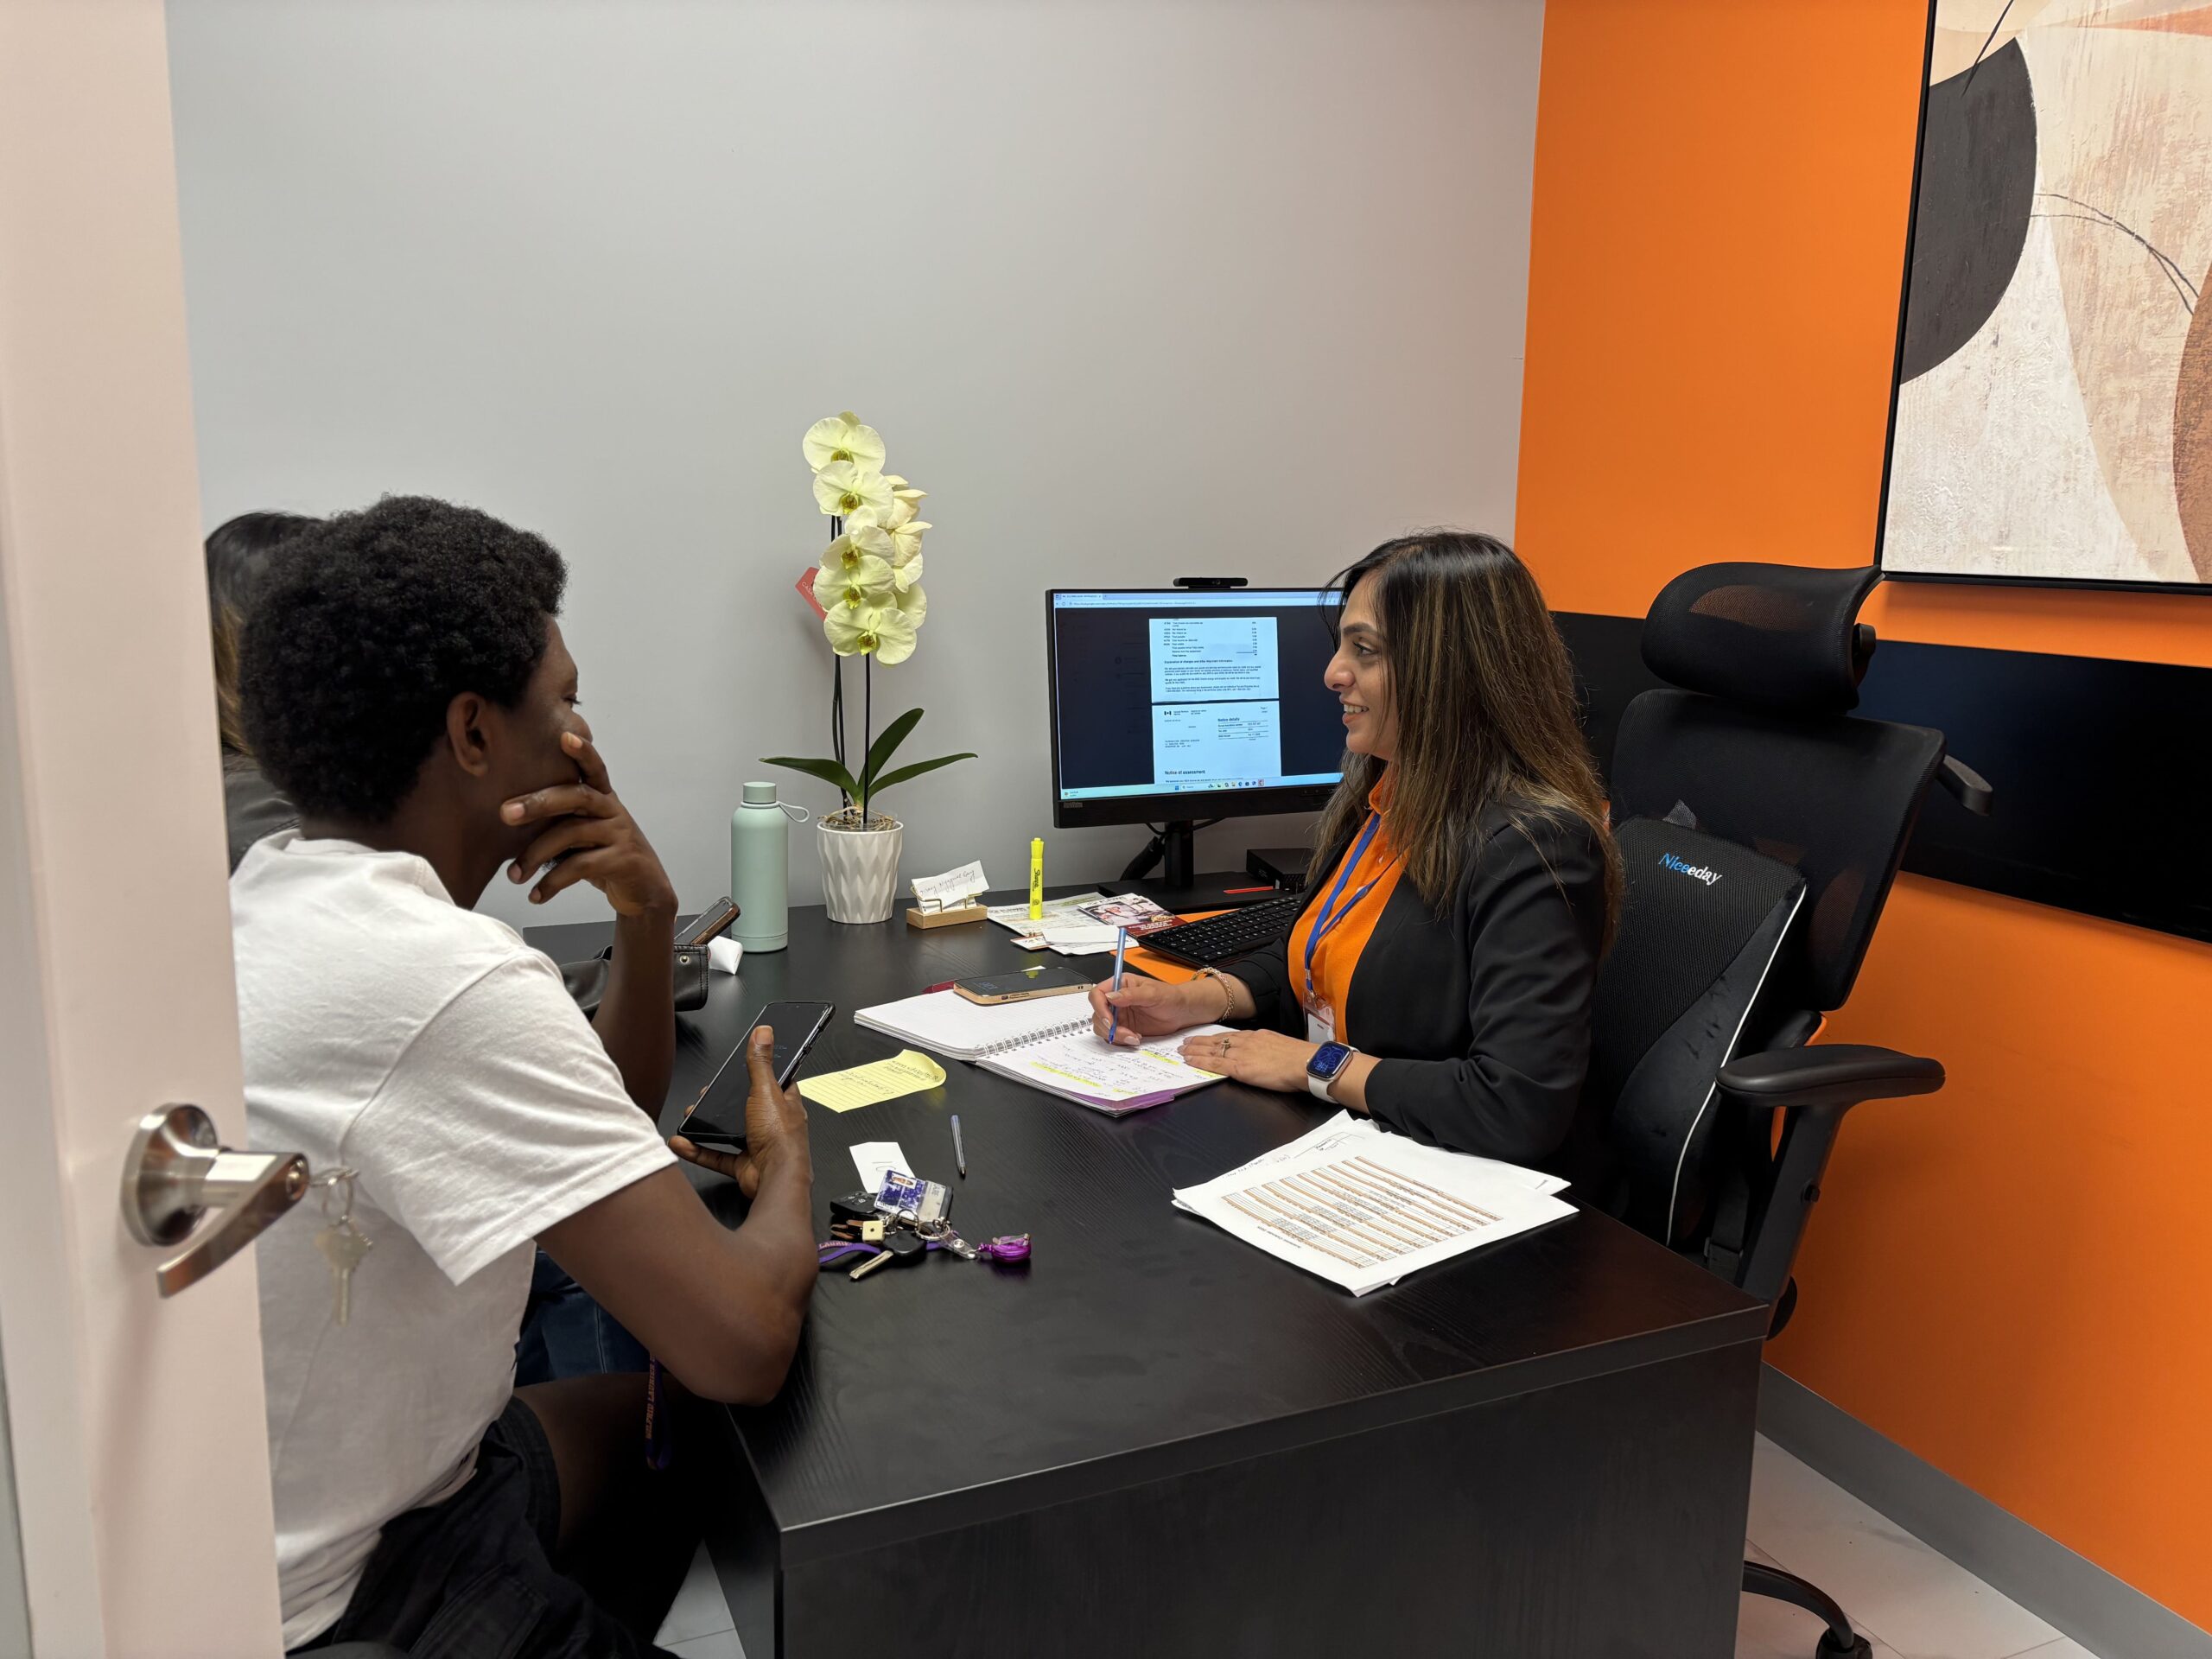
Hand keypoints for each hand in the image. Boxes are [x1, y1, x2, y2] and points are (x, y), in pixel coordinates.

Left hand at [501, 729, 677, 916]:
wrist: (644, 891)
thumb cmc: (605, 857)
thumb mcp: (585, 834)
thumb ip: (562, 821)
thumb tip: (510, 817)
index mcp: (603, 799)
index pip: (594, 769)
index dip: (582, 752)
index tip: (564, 736)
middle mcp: (613, 811)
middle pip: (576, 796)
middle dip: (538, 802)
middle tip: (505, 813)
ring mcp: (620, 834)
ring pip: (572, 833)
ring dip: (535, 854)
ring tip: (514, 875)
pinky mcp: (623, 861)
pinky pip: (580, 866)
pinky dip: (552, 882)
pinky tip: (537, 894)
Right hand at [670, 1026, 811, 1197]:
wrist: (776, 1178)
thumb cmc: (781, 1137)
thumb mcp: (766, 1091)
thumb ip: (761, 1062)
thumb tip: (764, 1033)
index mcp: (784, 1103)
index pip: (774, 1081)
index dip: (760, 1071)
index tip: (743, 1065)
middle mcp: (772, 1123)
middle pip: (746, 1106)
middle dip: (724, 1101)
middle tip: (707, 1094)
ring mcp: (757, 1144)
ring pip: (728, 1131)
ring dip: (707, 1125)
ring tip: (691, 1115)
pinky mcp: (743, 1164)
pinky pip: (716, 1154)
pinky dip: (698, 1149)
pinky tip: (683, 1142)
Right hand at [1088, 974, 1225, 1047]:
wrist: (1180, 1012)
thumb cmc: (1169, 996)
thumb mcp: (1151, 993)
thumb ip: (1130, 994)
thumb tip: (1111, 996)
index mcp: (1119, 985)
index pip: (1097, 994)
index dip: (1099, 1007)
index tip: (1109, 1019)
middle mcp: (1116, 1000)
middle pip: (1097, 1013)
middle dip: (1107, 1026)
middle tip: (1124, 1032)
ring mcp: (1119, 1015)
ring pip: (1102, 1027)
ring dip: (1115, 1035)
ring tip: (1133, 1036)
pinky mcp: (1124, 1028)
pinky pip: (1113, 1037)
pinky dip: (1121, 1040)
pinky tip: (1136, 1037)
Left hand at [1179, 1027, 1318, 1093]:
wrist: (1307, 1063)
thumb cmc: (1301, 1059)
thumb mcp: (1281, 1047)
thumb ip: (1268, 1049)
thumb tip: (1265, 1055)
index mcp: (1257, 1036)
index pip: (1230, 1036)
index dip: (1214, 1037)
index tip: (1204, 1038)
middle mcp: (1247, 1041)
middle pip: (1217, 1040)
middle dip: (1199, 1042)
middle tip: (1185, 1042)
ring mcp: (1242, 1054)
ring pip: (1213, 1050)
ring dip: (1195, 1050)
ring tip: (1182, 1051)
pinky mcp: (1241, 1068)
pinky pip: (1216, 1064)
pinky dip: (1201, 1061)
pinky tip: (1190, 1062)